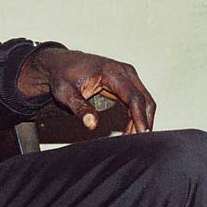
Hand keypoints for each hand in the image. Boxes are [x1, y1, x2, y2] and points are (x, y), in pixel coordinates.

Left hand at [17, 47, 154, 132]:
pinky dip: (137, 116)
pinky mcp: (126, 83)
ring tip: (131, 138)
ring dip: (142, 120)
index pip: (134, 97)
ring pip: (144, 101)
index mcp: (112, 71)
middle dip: (144, 122)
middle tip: (137, 143)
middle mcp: (124, 71)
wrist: (61, 64)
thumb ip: (80, 108)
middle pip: (145, 99)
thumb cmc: (63, 75)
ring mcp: (127, 76)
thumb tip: (92, 124)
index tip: (141, 134)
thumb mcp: (66, 93)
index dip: (140, 117)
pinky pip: (138, 100)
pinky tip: (129, 129)